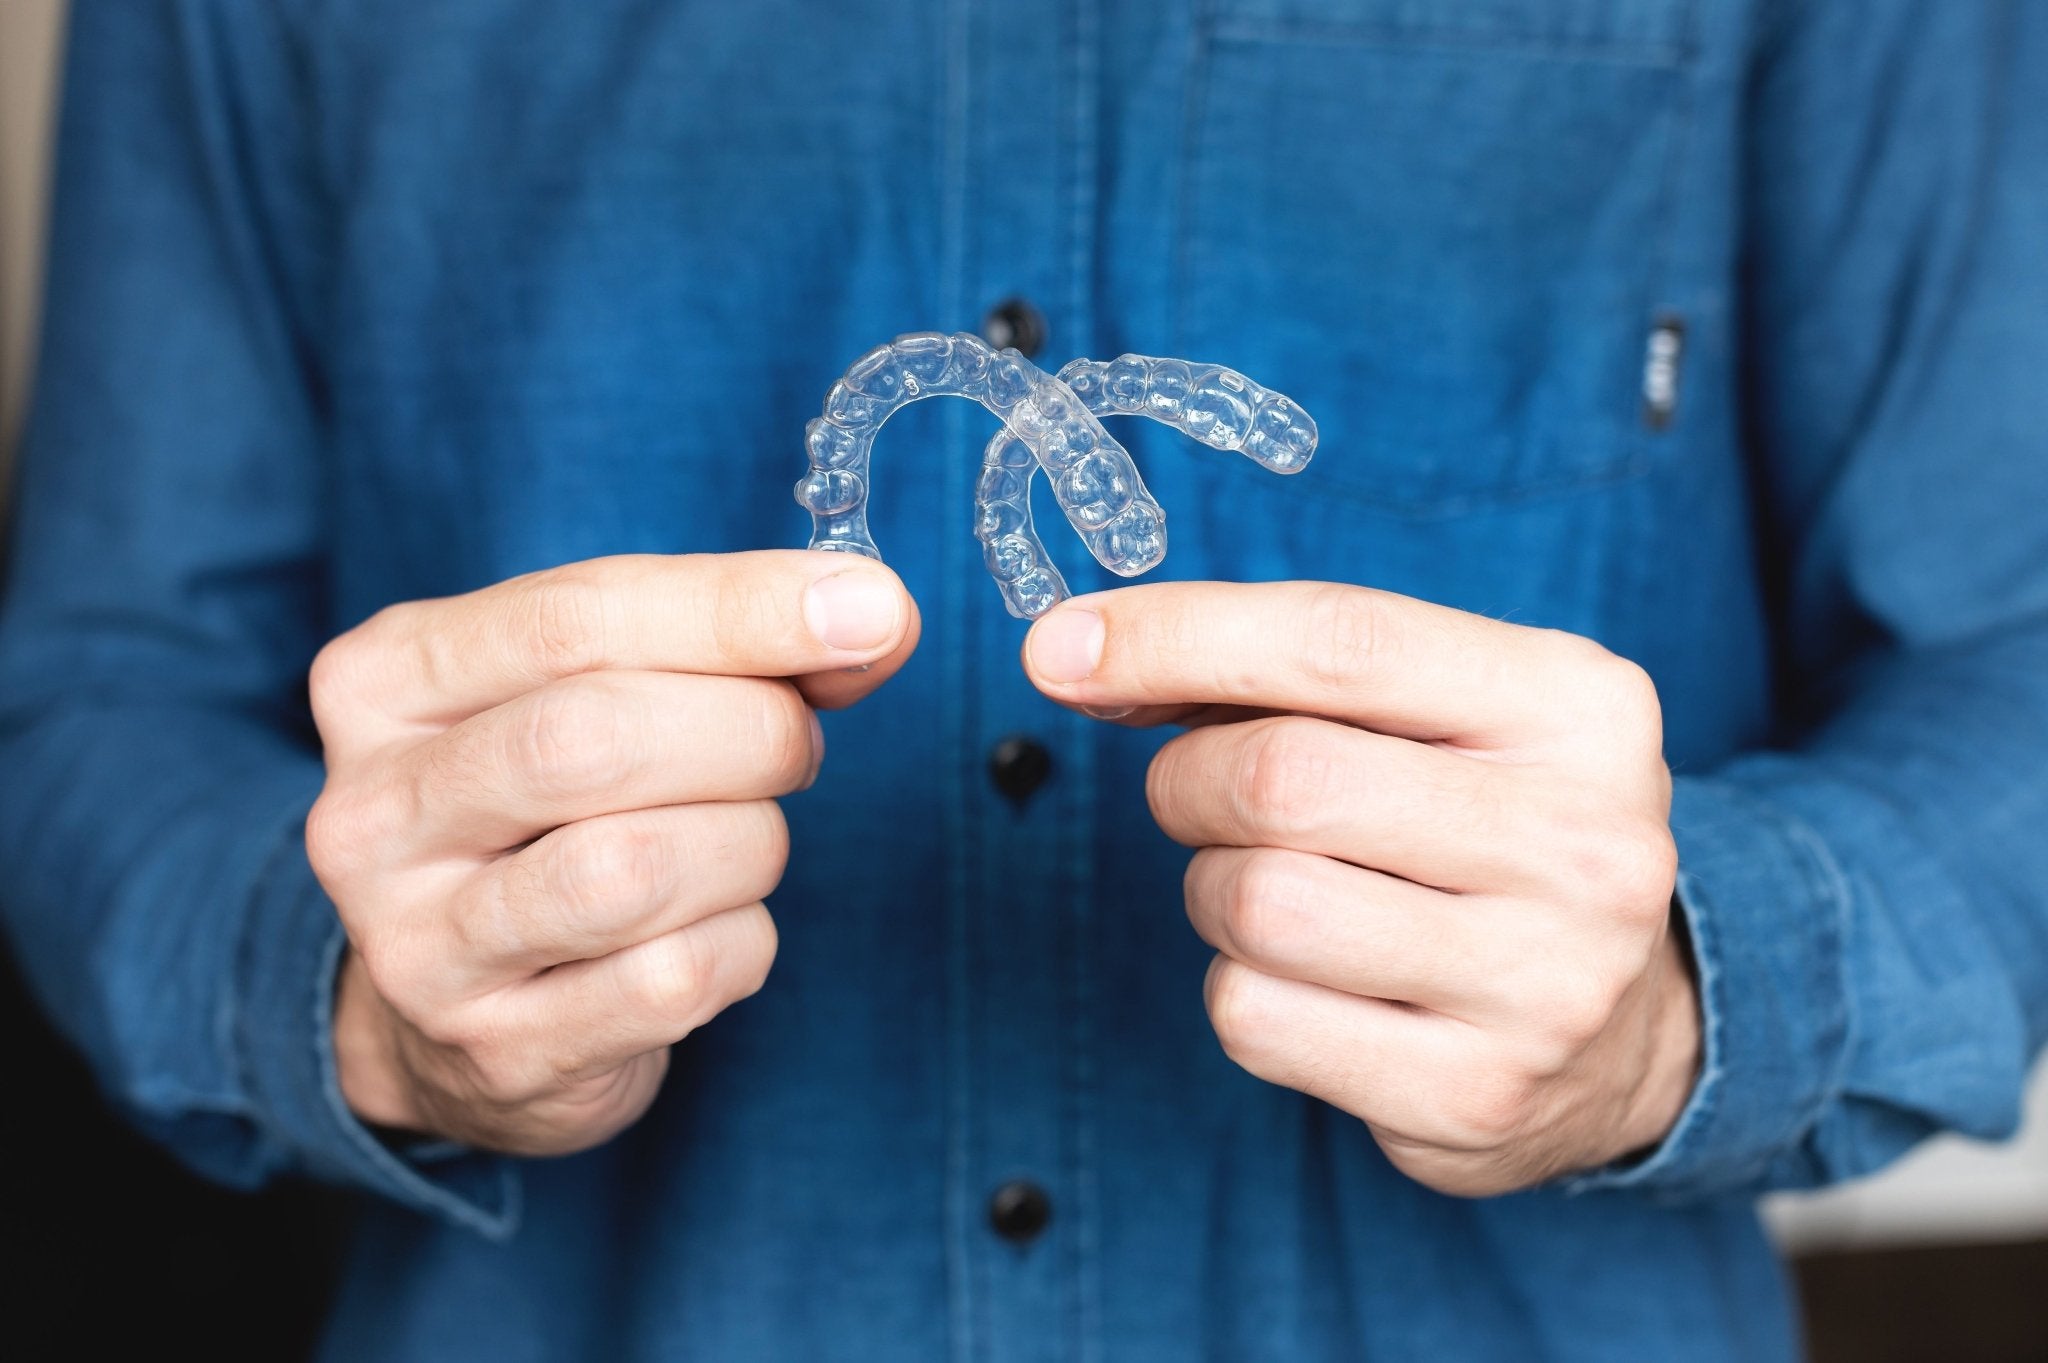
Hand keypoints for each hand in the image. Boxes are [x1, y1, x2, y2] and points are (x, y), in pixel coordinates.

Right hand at [308, 551, 917, 1154]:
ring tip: (746, 839)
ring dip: (749, 842)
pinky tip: (716, 929)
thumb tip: (872, 618)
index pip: (573, 618)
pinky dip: (740, 943)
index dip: (740, 608)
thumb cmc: (556, 811)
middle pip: (595, 738)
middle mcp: (374, 812)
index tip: (875, 608)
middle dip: (751, 731)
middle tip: (799, 744)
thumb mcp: (608, 690)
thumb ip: (729, 643)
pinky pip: (675, 980)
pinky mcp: (497, 1051)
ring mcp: (421, 947)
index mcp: (388, 680)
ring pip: (636, 869)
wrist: (458, 1009)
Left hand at [1022, 581, 1697, 1195]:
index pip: (1342, 641)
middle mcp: (1585, 840)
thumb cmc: (1480, 831)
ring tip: (1272, 888)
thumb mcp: (1437, 714)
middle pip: (1281, 780)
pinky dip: (1239, 986)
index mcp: (1578, 705)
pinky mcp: (1477, 1092)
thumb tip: (1082, 653)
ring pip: (1256, 905)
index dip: (1177, 635)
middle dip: (1190, 781)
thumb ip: (1279, 669)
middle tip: (1202, 795)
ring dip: (1213, 889)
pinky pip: (1255, 1017)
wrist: (1627, 1026)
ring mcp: (1543, 980)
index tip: (1058, 647)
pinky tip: (1311, 979)